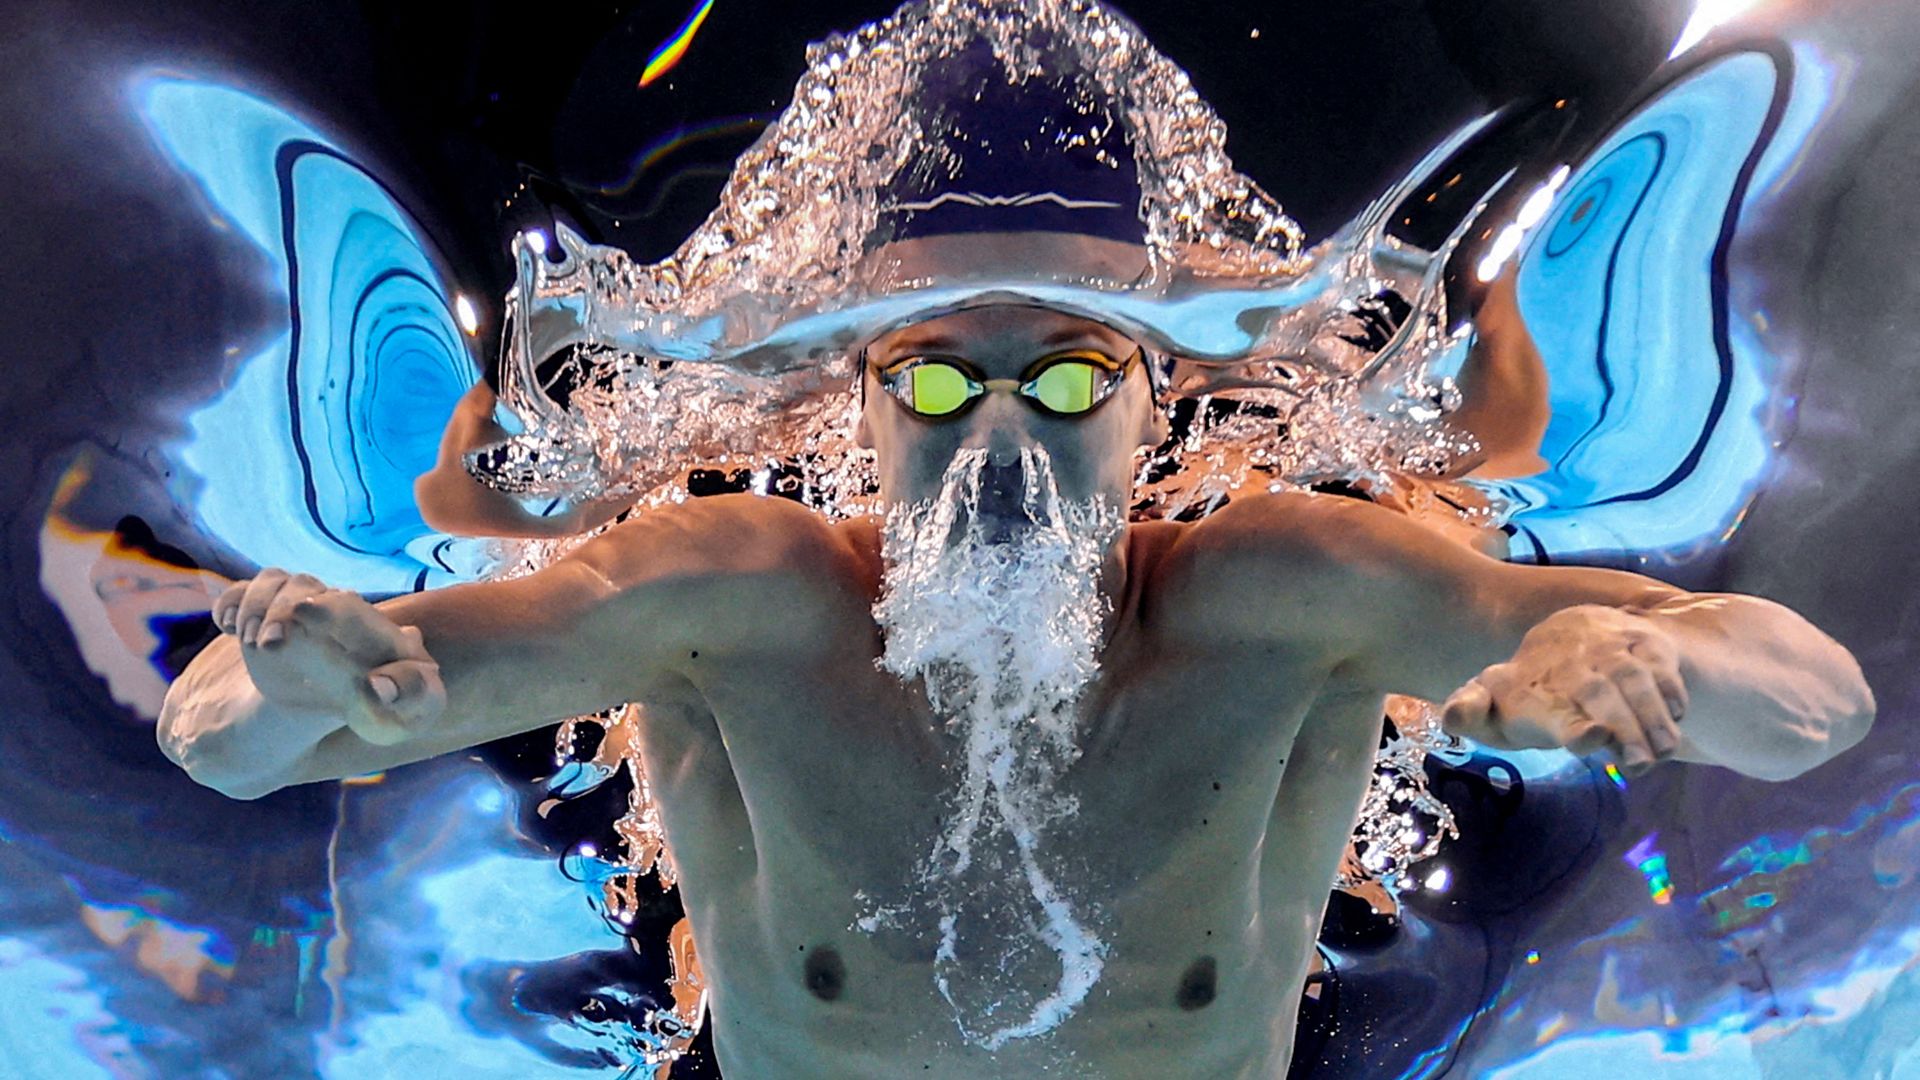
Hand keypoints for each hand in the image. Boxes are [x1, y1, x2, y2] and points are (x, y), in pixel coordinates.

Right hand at [211, 569, 445, 745]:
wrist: (319, 716)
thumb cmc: (372, 715)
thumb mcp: (397, 717)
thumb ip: (408, 697)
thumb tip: (379, 685)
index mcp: (373, 632)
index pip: (348, 604)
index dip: (327, 605)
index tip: (304, 613)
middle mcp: (334, 611)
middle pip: (304, 586)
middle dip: (282, 605)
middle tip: (268, 642)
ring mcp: (297, 612)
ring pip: (274, 582)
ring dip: (256, 604)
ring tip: (248, 639)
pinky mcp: (264, 619)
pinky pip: (243, 592)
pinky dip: (230, 602)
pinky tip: (226, 626)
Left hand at [1440, 605, 1688, 776]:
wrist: (1573, 632)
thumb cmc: (1529, 691)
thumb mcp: (1493, 707)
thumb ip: (1471, 714)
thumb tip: (1451, 718)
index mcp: (1526, 684)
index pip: (1545, 703)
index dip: (1569, 724)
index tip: (1590, 739)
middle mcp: (1568, 660)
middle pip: (1598, 693)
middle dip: (1622, 728)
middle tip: (1636, 764)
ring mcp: (1608, 645)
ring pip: (1634, 679)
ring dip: (1652, 718)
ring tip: (1661, 753)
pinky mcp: (1642, 638)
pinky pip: (1663, 664)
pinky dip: (1672, 693)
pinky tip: (1675, 721)